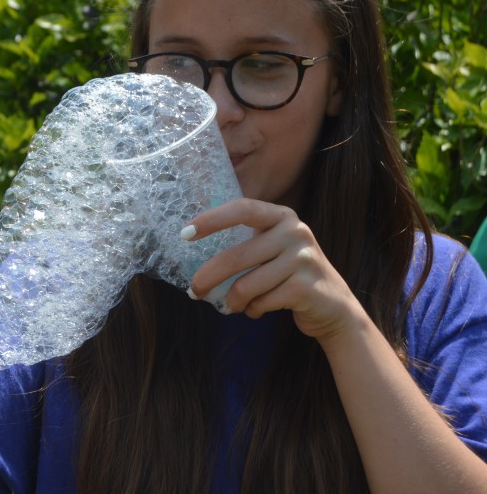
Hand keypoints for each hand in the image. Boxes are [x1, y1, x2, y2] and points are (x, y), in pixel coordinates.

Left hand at [185, 198, 363, 340]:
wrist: (335, 308)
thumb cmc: (290, 275)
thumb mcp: (274, 247)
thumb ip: (247, 241)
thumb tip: (194, 242)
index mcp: (282, 216)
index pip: (242, 209)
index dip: (212, 220)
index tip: (185, 233)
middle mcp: (296, 232)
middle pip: (236, 256)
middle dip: (208, 277)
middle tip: (193, 291)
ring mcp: (304, 259)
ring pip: (246, 285)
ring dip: (232, 301)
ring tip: (233, 305)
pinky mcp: (306, 288)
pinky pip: (261, 302)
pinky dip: (252, 310)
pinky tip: (257, 310)